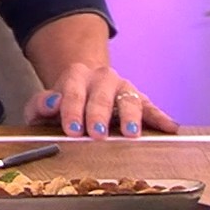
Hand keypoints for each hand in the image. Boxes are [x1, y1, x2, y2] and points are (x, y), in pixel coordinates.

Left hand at [26, 65, 178, 139]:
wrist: (84, 86)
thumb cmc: (64, 102)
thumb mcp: (44, 103)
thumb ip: (39, 105)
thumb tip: (50, 105)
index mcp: (77, 75)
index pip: (73, 91)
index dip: (72, 110)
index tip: (72, 129)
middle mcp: (102, 78)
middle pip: (102, 94)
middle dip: (99, 114)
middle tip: (97, 133)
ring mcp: (123, 88)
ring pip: (129, 98)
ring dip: (130, 116)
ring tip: (130, 133)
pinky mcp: (140, 100)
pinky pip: (151, 108)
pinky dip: (161, 117)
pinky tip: (170, 127)